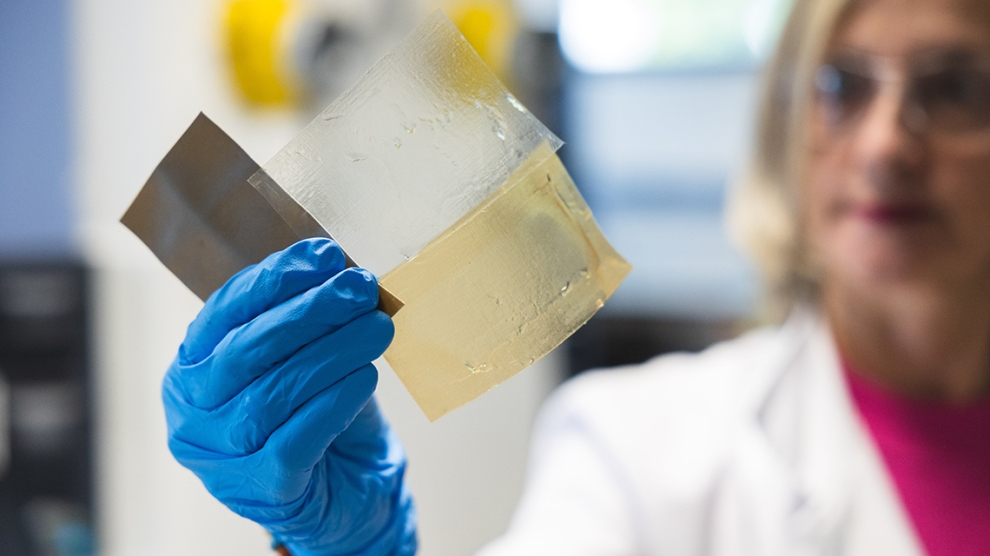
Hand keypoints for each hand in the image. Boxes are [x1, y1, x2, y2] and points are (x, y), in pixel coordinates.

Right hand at [162, 238, 416, 554]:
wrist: (349, 493)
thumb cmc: (320, 415)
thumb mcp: (307, 358)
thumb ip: (308, 321)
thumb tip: (339, 270)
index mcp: (193, 371)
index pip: (225, 313)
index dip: (274, 279)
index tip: (324, 255)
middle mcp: (194, 416)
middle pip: (245, 352)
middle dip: (308, 311)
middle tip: (359, 287)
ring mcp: (222, 459)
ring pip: (271, 394)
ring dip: (332, 352)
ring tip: (376, 329)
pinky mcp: (264, 491)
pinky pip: (296, 439)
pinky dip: (334, 401)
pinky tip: (366, 377)